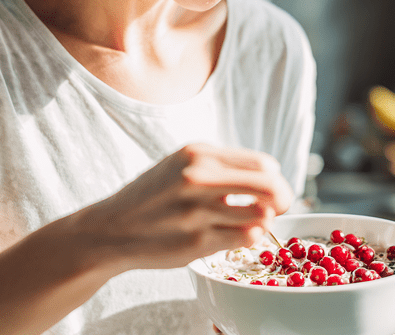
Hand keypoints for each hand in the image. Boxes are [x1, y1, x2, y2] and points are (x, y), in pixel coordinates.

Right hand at [73, 143, 292, 271]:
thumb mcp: (181, 165)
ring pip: (262, 216)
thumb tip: (271, 174)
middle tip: (279, 207)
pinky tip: (232, 235)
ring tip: (247, 222)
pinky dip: (247, 238)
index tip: (271, 189)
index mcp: (198, 154)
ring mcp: (198, 211)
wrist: (111, 229)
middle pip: (271, 186)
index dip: (275, 178)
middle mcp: (199, 178)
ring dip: (263, 221)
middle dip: (283, 199)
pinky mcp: (197, 242)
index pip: (264, 164)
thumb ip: (221, 165)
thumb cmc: (153, 197)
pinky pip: (245, 238)